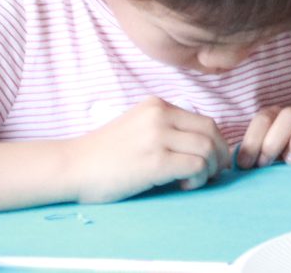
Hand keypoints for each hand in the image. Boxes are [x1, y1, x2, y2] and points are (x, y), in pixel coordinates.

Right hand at [66, 97, 227, 201]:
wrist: (71, 167)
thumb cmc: (102, 154)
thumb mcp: (136, 127)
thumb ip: (164, 128)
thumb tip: (200, 145)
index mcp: (157, 105)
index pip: (204, 120)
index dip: (216, 142)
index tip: (212, 160)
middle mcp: (160, 115)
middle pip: (211, 132)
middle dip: (219, 155)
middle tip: (213, 173)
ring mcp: (158, 137)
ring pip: (207, 149)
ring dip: (209, 169)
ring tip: (194, 181)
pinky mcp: (155, 161)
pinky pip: (195, 166)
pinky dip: (198, 178)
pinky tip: (184, 185)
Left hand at [236, 104, 290, 168]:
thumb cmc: (267, 170)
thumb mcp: (252, 162)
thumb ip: (243, 159)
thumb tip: (227, 168)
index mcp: (274, 119)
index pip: (264, 117)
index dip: (253, 140)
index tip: (246, 166)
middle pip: (290, 114)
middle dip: (274, 141)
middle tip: (266, 164)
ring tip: (290, 162)